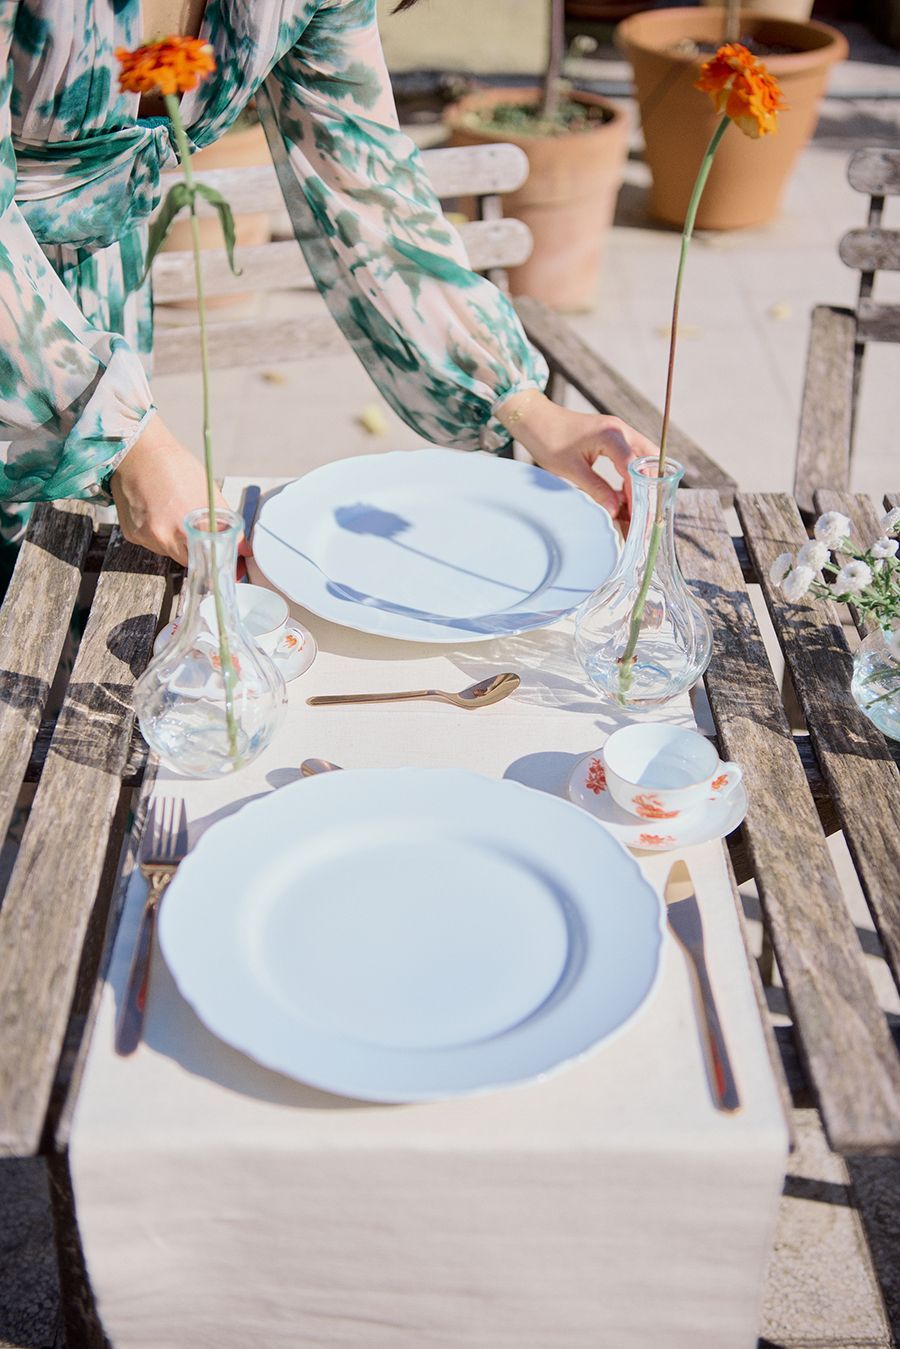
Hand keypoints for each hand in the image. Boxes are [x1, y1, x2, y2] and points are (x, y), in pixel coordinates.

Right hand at [110, 415, 248, 568]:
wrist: (139, 452)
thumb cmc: (175, 467)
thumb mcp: (210, 494)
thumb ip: (228, 525)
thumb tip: (243, 549)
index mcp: (187, 526)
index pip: (208, 561)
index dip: (216, 561)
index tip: (222, 563)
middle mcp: (164, 536)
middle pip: (188, 561)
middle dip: (196, 551)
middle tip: (196, 531)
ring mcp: (146, 536)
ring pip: (169, 552)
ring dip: (176, 541)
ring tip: (173, 513)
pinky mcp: (131, 534)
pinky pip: (151, 543)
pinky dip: (158, 533)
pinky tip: (158, 512)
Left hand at [499, 392, 658, 518]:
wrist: (535, 419)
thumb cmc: (548, 440)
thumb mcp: (571, 470)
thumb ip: (596, 489)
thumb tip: (614, 510)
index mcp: (612, 435)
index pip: (636, 469)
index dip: (639, 493)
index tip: (638, 514)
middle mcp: (621, 430)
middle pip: (648, 461)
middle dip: (649, 487)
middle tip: (644, 512)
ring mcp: (619, 431)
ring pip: (643, 458)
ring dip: (642, 480)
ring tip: (636, 505)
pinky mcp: (613, 435)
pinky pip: (632, 455)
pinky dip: (632, 473)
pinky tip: (626, 492)